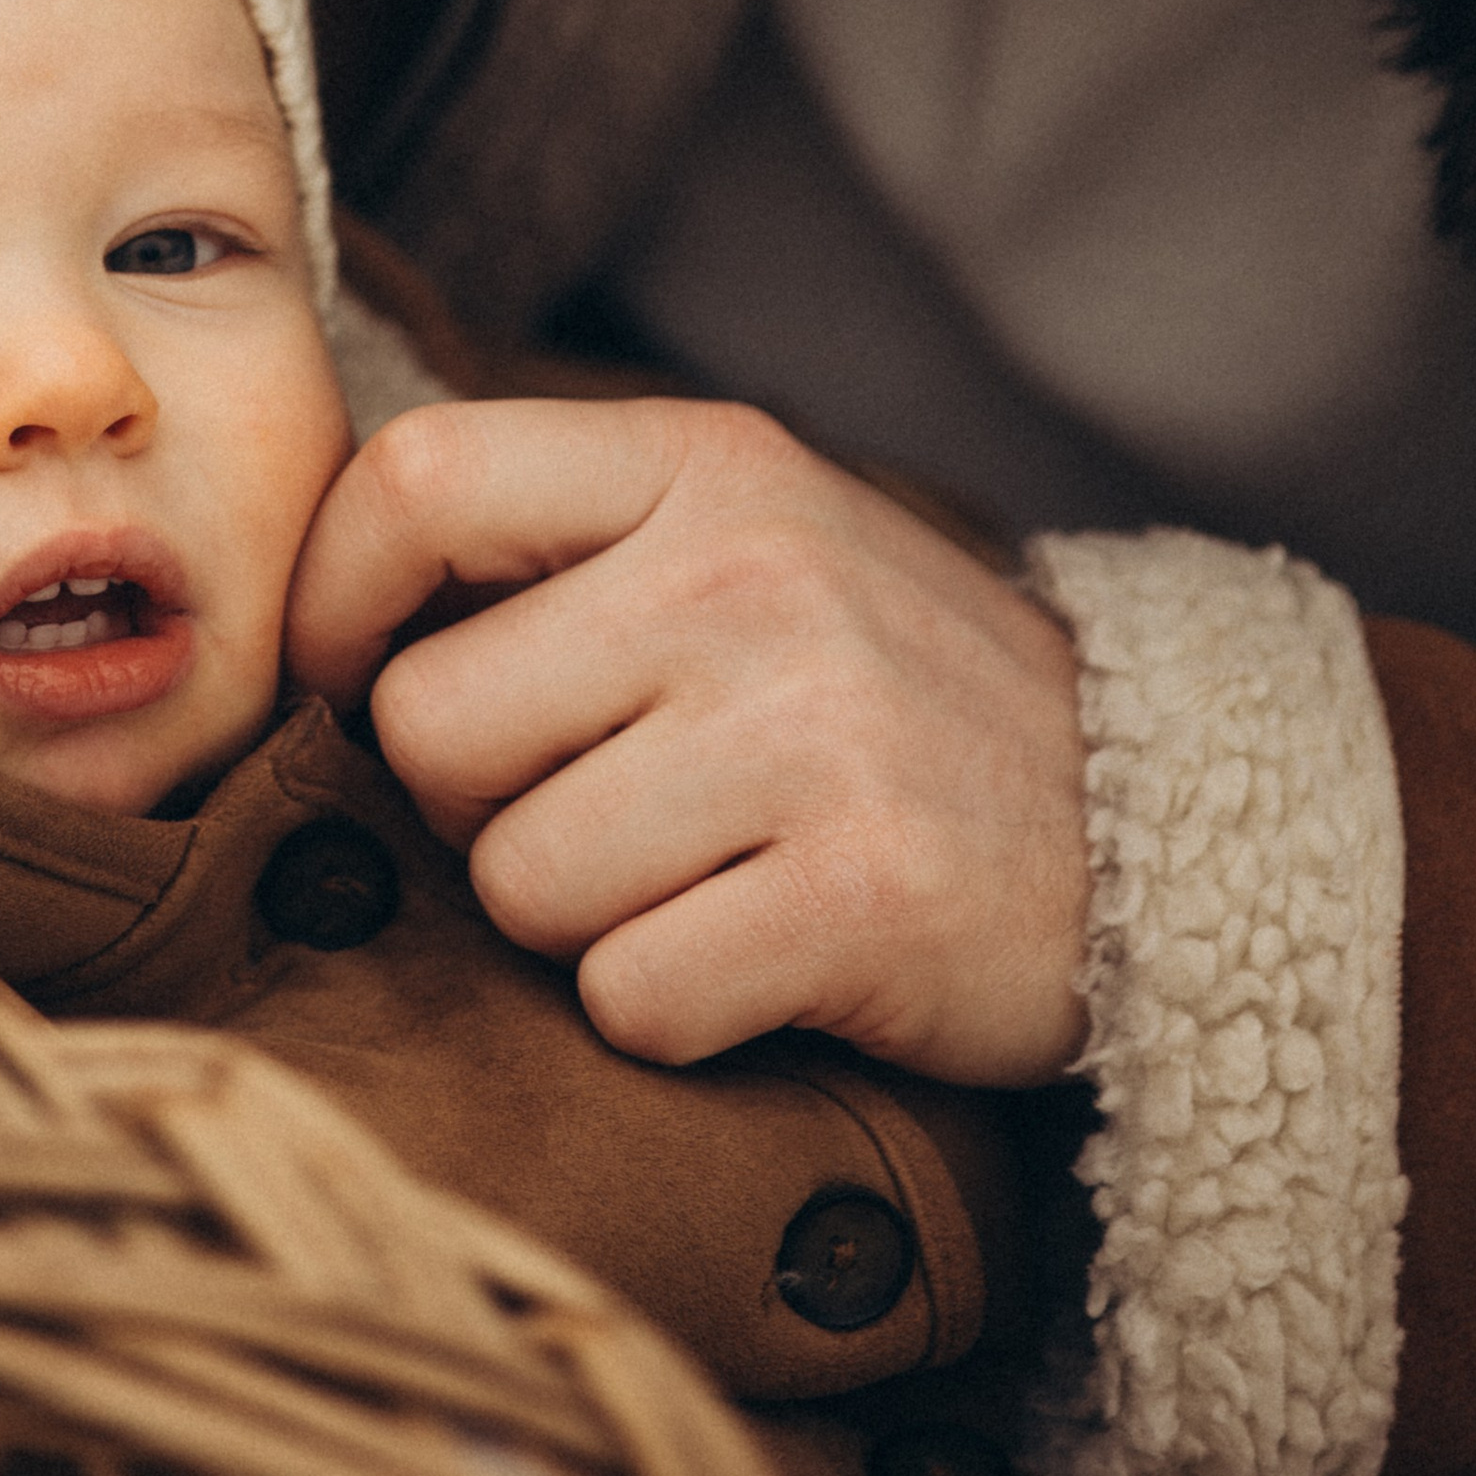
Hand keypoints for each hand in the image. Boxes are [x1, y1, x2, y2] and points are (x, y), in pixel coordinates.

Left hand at [286, 395, 1087, 1085]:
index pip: (417, 479)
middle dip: (478, 807)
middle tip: (598, 814)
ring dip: (581, 924)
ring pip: (516, 883)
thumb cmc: (886, 698)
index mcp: (705, 462)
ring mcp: (810, 728)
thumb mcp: (747, 543)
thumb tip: (316, 625)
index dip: (334, 603)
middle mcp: (749, 572)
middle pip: (433, 726)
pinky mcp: (861, 892)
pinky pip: (627, 997)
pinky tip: (761, 957)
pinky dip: (671, 1013)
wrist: (1159, 828)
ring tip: (702, 881)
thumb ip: (560, 547)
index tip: (348, 686)